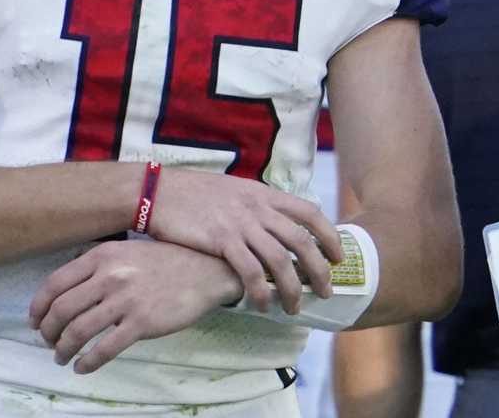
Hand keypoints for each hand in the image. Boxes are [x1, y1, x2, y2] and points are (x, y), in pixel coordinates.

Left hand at [28, 240, 242, 373]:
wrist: (208, 271)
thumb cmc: (168, 261)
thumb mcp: (130, 251)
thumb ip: (99, 263)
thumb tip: (66, 288)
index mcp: (104, 255)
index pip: (55, 284)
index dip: (38, 307)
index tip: (35, 321)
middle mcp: (111, 276)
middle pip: (61, 310)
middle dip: (48, 332)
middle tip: (49, 342)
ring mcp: (126, 300)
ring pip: (78, 331)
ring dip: (62, 349)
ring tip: (62, 357)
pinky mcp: (142, 323)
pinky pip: (104, 349)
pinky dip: (87, 363)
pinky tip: (82, 367)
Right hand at [145, 168, 342, 314]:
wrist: (160, 191)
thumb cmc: (196, 194)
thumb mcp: (236, 191)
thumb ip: (258, 206)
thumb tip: (278, 224)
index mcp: (265, 194)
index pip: (310, 212)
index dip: (328, 235)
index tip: (338, 256)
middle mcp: (258, 207)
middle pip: (301, 239)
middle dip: (318, 269)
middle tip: (326, 291)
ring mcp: (241, 223)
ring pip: (279, 259)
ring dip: (292, 287)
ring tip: (295, 307)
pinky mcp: (221, 240)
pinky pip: (249, 270)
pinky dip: (260, 290)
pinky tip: (263, 304)